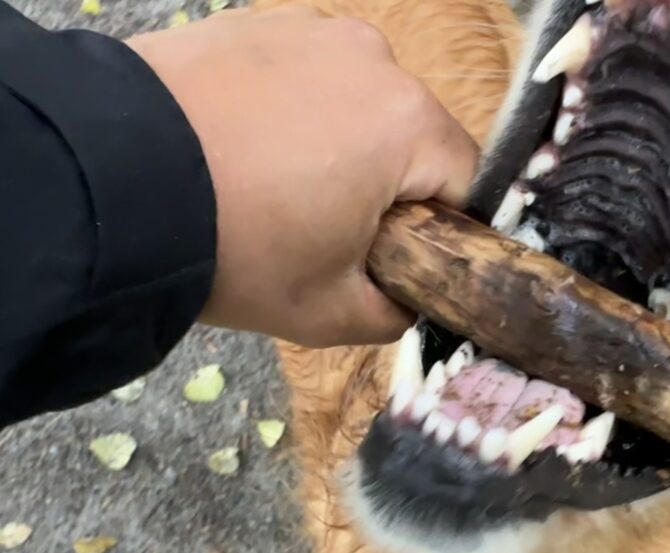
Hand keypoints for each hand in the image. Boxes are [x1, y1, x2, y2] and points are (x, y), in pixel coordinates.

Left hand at [126, 5, 478, 346]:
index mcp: (408, 124)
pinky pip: (309, 78)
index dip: (442, 231)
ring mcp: (315, 34)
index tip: (394, 258)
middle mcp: (375, 61)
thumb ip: (397, 312)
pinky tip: (248, 149)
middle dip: (390, 186)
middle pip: (416, 138)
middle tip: (327, 232)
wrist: (109, 186)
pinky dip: (295, 113)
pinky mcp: (262, 23)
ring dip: (344, 145)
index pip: (468, 183)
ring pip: (362, 104)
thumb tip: (410, 297)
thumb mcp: (330, 313)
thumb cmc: (236, 250)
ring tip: (279, 187)